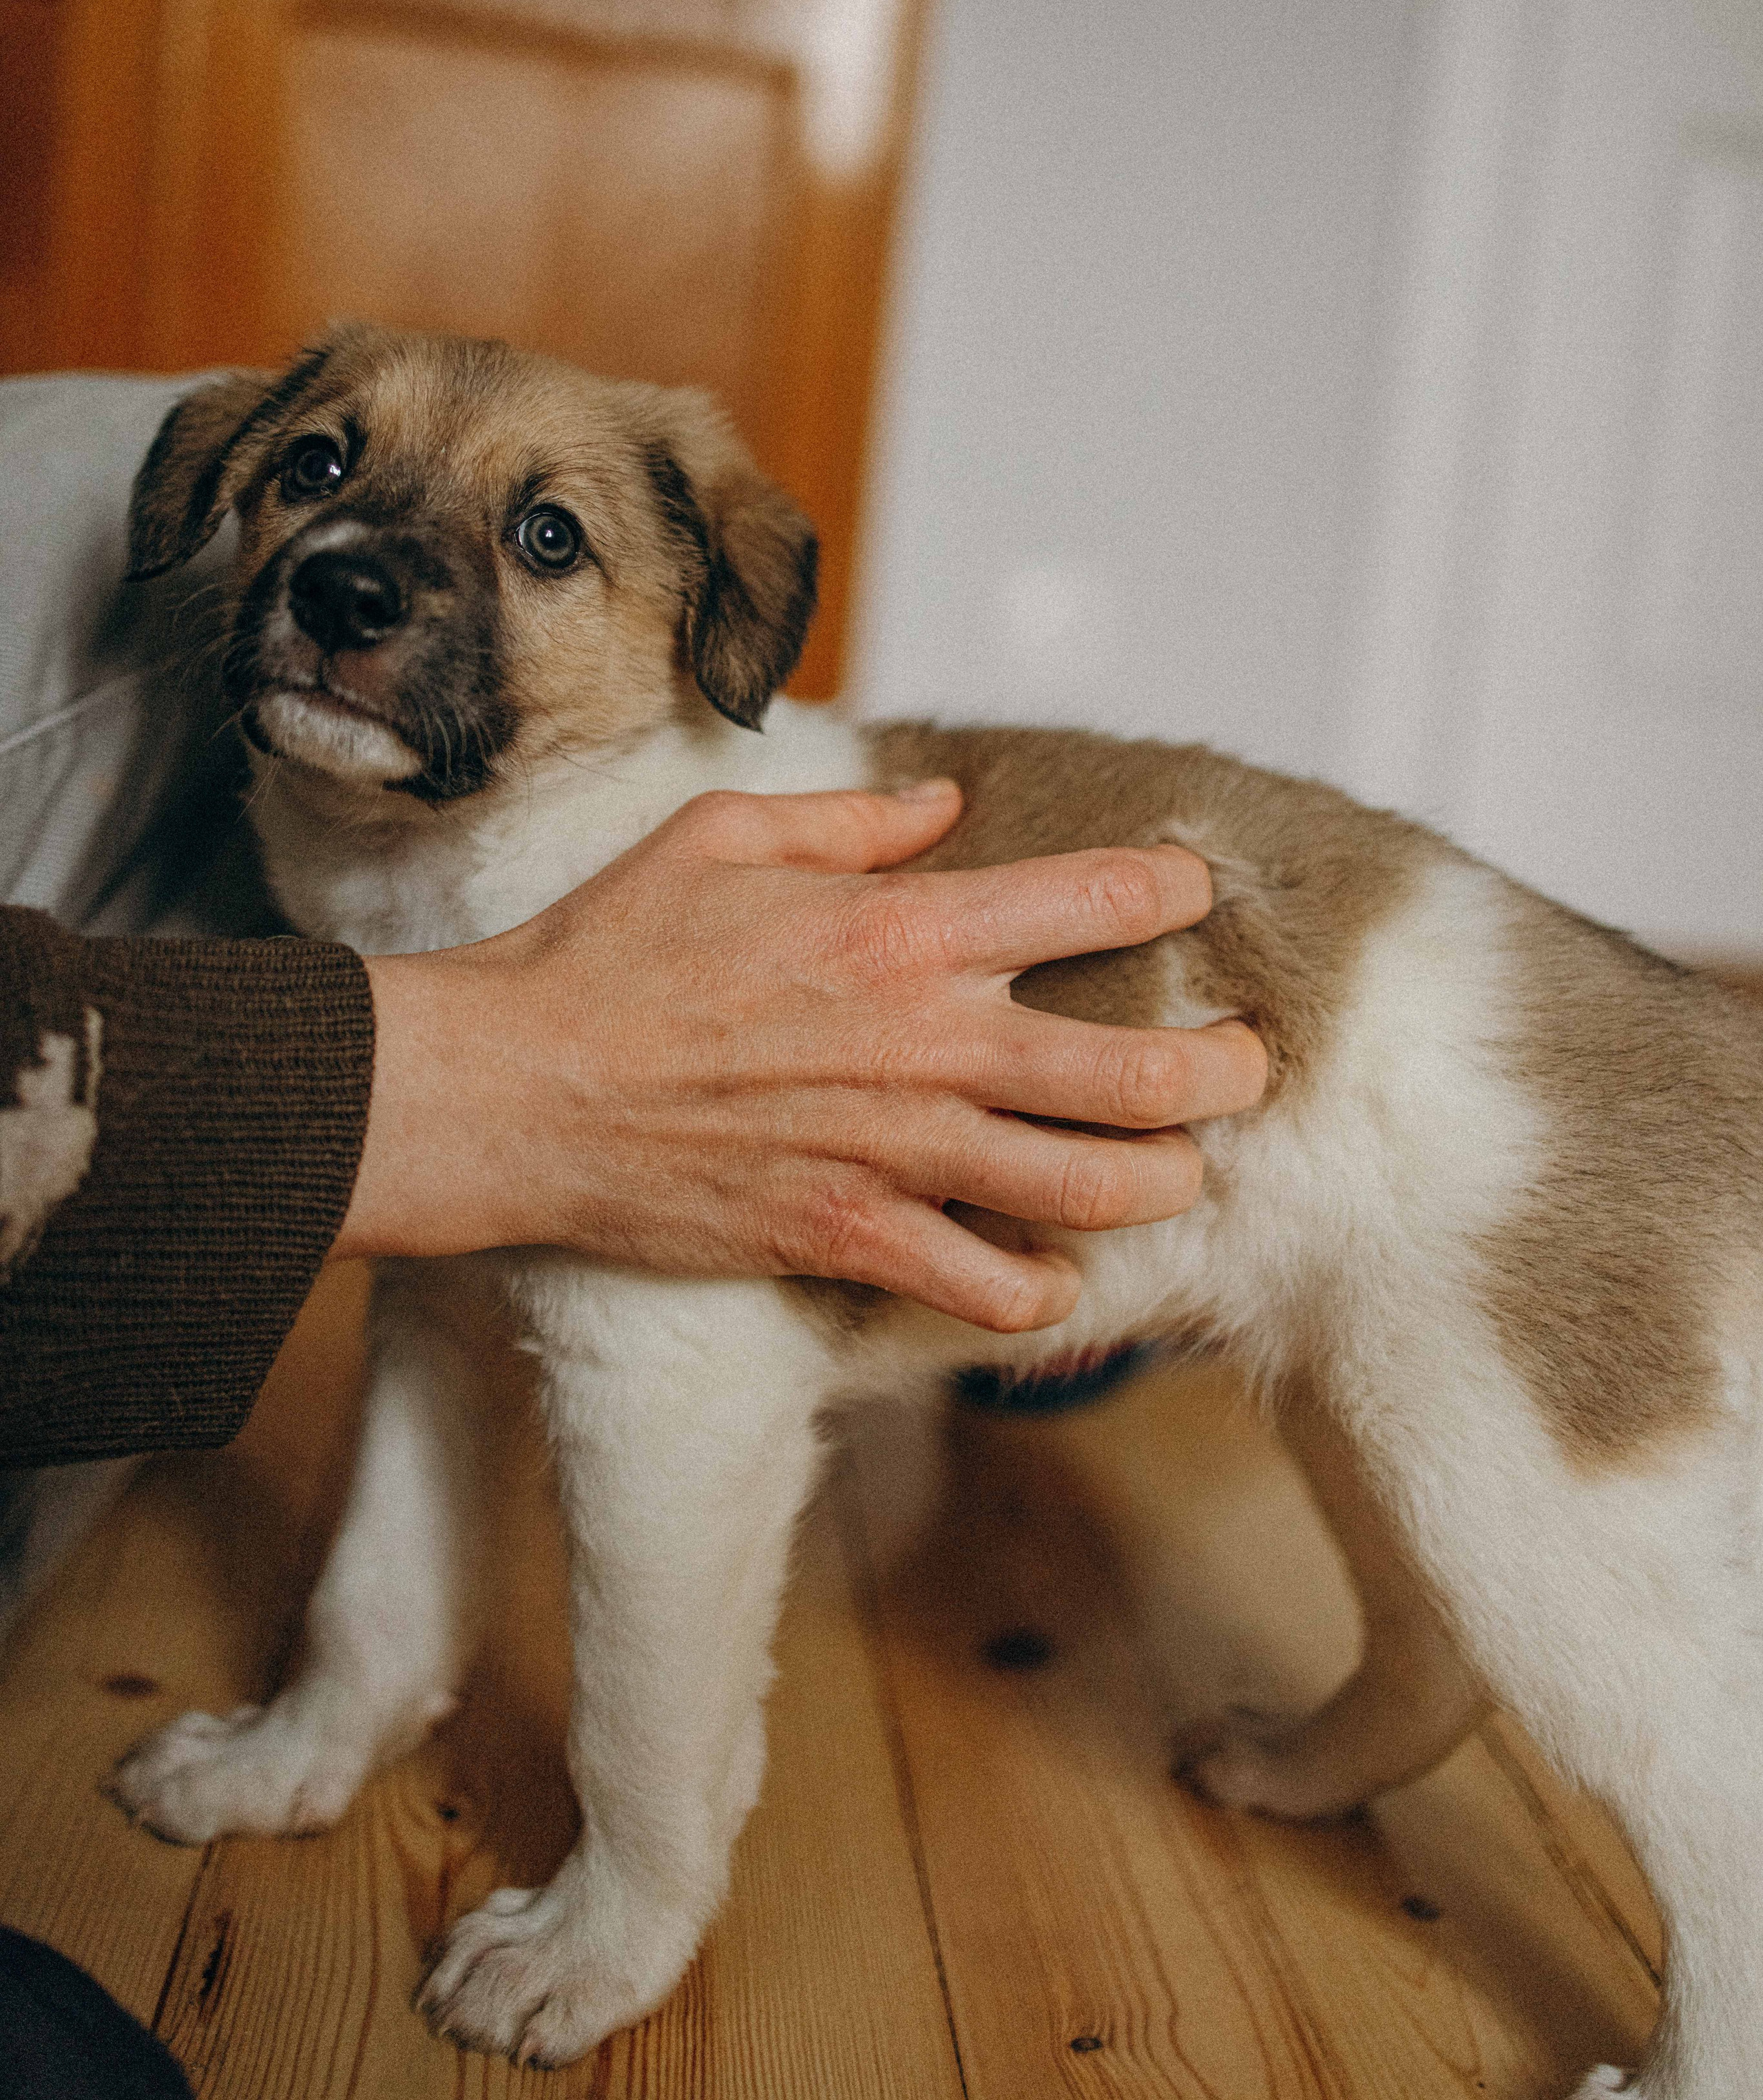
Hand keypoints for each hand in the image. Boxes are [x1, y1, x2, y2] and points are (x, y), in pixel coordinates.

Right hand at [331, 780, 1267, 1330]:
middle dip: (1221, 1068)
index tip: (1192, 888)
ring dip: (1162, 1184)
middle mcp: (923, 1041)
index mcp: (899, 928)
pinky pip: (986, 1287)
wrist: (513, 1086)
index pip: (1091, 897)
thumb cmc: (608, 949)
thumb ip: (851, 818)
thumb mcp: (722, 836)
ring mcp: (893, 1149)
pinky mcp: (847, 1234)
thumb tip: (944, 804)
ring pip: (1093, 1189)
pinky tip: (1053, 1279)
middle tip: (1245, 1065)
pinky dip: (1039, 1295)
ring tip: (1181, 1174)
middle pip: (1137, 1067)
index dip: (1169, 887)